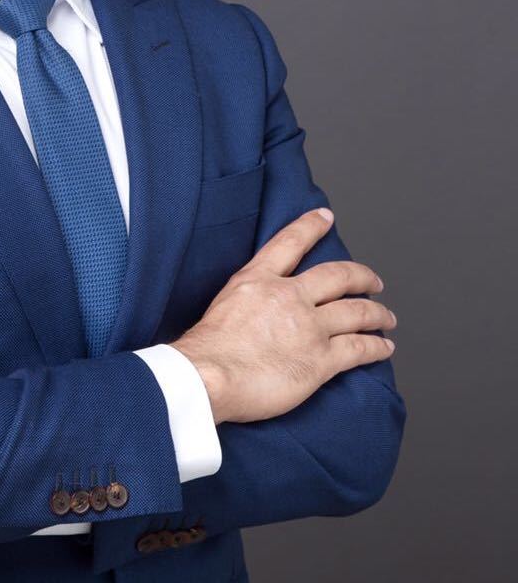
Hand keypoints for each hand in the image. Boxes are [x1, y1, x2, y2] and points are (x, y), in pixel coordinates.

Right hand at [170, 209, 396, 424]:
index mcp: (258, 280)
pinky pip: (359, 348)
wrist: (208, 374)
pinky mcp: (320, 359)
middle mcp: (288, 296)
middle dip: (361, 276)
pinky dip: (376, 347)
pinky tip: (384, 347)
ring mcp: (308, 327)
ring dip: (376, 313)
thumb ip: (246, 299)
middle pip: (337, 276)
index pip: (290, 243)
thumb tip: (254, 311)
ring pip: (356, 311)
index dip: (311, 226)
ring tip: (386, 316)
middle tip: (373, 281)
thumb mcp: (224, 304)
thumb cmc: (206, 348)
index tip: (325, 216)